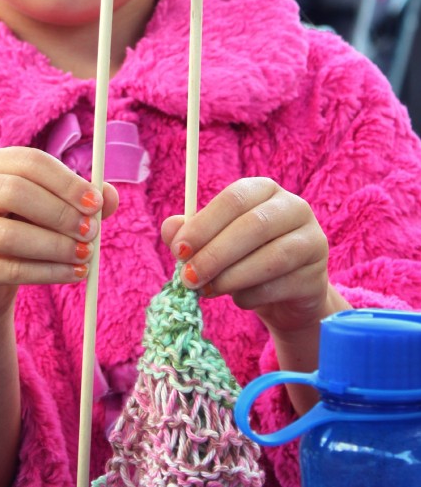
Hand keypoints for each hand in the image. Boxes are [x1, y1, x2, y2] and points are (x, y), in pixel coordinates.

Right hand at [0, 146, 118, 317]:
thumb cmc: (24, 230)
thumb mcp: (51, 210)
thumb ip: (82, 201)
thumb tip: (110, 198)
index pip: (28, 161)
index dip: (65, 181)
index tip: (96, 202)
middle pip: (14, 192)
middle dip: (60, 212)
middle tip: (93, 231)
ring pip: (9, 235)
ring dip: (56, 246)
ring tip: (87, 256)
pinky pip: (7, 270)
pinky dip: (47, 272)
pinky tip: (73, 274)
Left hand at [161, 177, 330, 335]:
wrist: (283, 295)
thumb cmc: (243, 258)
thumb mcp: (213, 242)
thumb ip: (190, 233)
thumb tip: (170, 230)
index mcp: (263, 189)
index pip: (234, 199)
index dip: (204, 225)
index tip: (179, 250)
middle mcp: (293, 207)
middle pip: (253, 226)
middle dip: (215, 255)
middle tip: (188, 278)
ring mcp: (312, 239)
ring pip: (270, 257)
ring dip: (231, 278)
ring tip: (207, 291)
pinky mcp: (317, 275)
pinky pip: (280, 286)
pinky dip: (251, 296)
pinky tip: (238, 298)